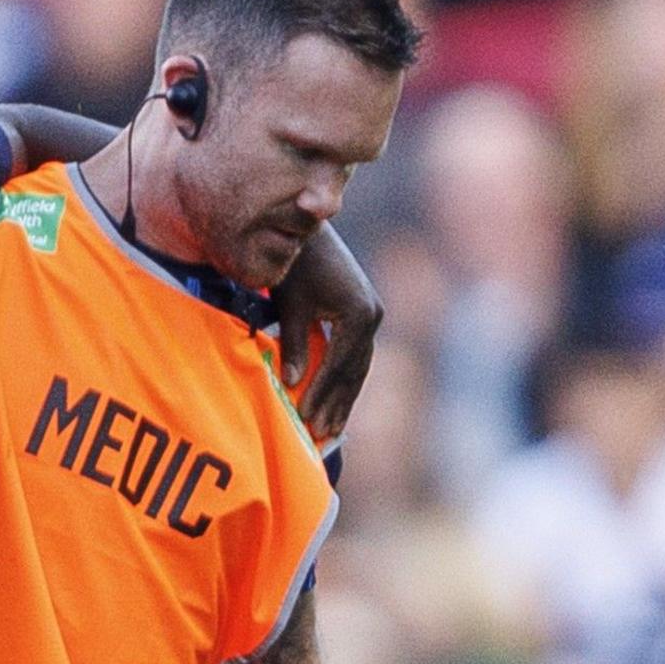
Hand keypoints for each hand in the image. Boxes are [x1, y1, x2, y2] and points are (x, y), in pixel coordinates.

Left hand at [272, 225, 381, 440]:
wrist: (305, 230)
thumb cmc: (293, 265)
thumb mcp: (291, 305)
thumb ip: (295, 344)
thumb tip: (292, 384)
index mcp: (359, 314)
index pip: (339, 365)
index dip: (322, 394)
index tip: (306, 419)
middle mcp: (374, 315)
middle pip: (355, 371)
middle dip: (337, 403)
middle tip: (321, 433)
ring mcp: (373, 314)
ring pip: (359, 366)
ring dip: (344, 396)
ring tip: (330, 427)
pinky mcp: (365, 313)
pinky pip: (356, 354)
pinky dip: (343, 377)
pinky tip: (335, 399)